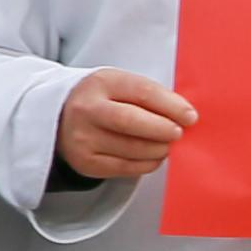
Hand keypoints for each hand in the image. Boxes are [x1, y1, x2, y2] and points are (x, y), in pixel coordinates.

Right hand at [51, 68, 194, 184]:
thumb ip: (151, 97)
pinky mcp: (86, 162)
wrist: (60, 118)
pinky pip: (126, 168)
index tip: (190, 117)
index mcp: (100, 83)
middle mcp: (86, 110)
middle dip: (162, 130)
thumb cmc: (104, 100)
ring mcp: (83, 138)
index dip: (171, 106)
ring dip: (158, 149)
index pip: (141, 92)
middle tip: (178, 133)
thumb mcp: (121, 86)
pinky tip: (151, 156)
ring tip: (165, 145)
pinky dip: (147, 163)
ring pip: (132, 148)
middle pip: (132, 122)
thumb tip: (186, 117)